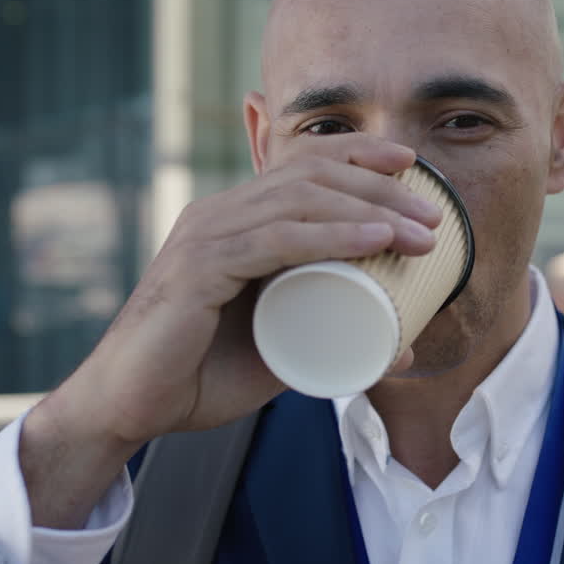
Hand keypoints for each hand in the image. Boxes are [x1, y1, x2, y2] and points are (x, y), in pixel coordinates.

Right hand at [20, 136, 440, 526]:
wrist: (131, 408)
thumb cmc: (199, 375)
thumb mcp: (280, 350)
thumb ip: (329, 340)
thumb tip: (399, 344)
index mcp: (234, 220)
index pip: (301, 166)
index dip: (357, 154)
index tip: (412, 164)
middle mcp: (218, 215)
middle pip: (309, 175)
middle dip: (379, 185)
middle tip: (433, 214)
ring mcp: (206, 237)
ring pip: (298, 201)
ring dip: (369, 210)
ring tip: (419, 231)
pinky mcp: (198, 269)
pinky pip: (275, 241)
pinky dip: (330, 237)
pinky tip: (372, 241)